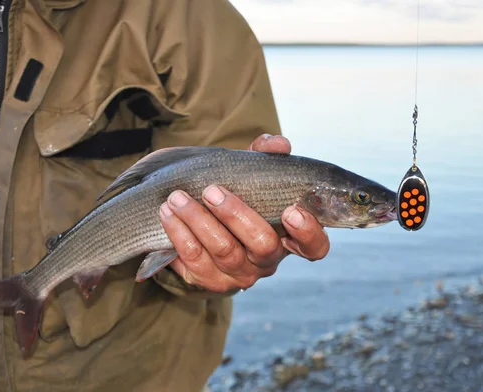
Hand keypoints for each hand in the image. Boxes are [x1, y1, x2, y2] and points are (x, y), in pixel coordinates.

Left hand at [159, 134, 329, 292]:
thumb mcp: (251, 176)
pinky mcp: (209, 280)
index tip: (291, 211)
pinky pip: (194, 261)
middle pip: (263, 245)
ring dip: (198, 221)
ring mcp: (238, 274)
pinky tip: (168, 214)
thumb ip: (266, 157)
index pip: (314, 246)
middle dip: (236, 215)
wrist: (200, 224)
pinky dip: (179, 234)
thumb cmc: (235, 197)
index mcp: (287, 237)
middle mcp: (267, 261)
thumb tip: (278, 144)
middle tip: (211, 191)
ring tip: (177, 197)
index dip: (308, 233)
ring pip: (223, 252)